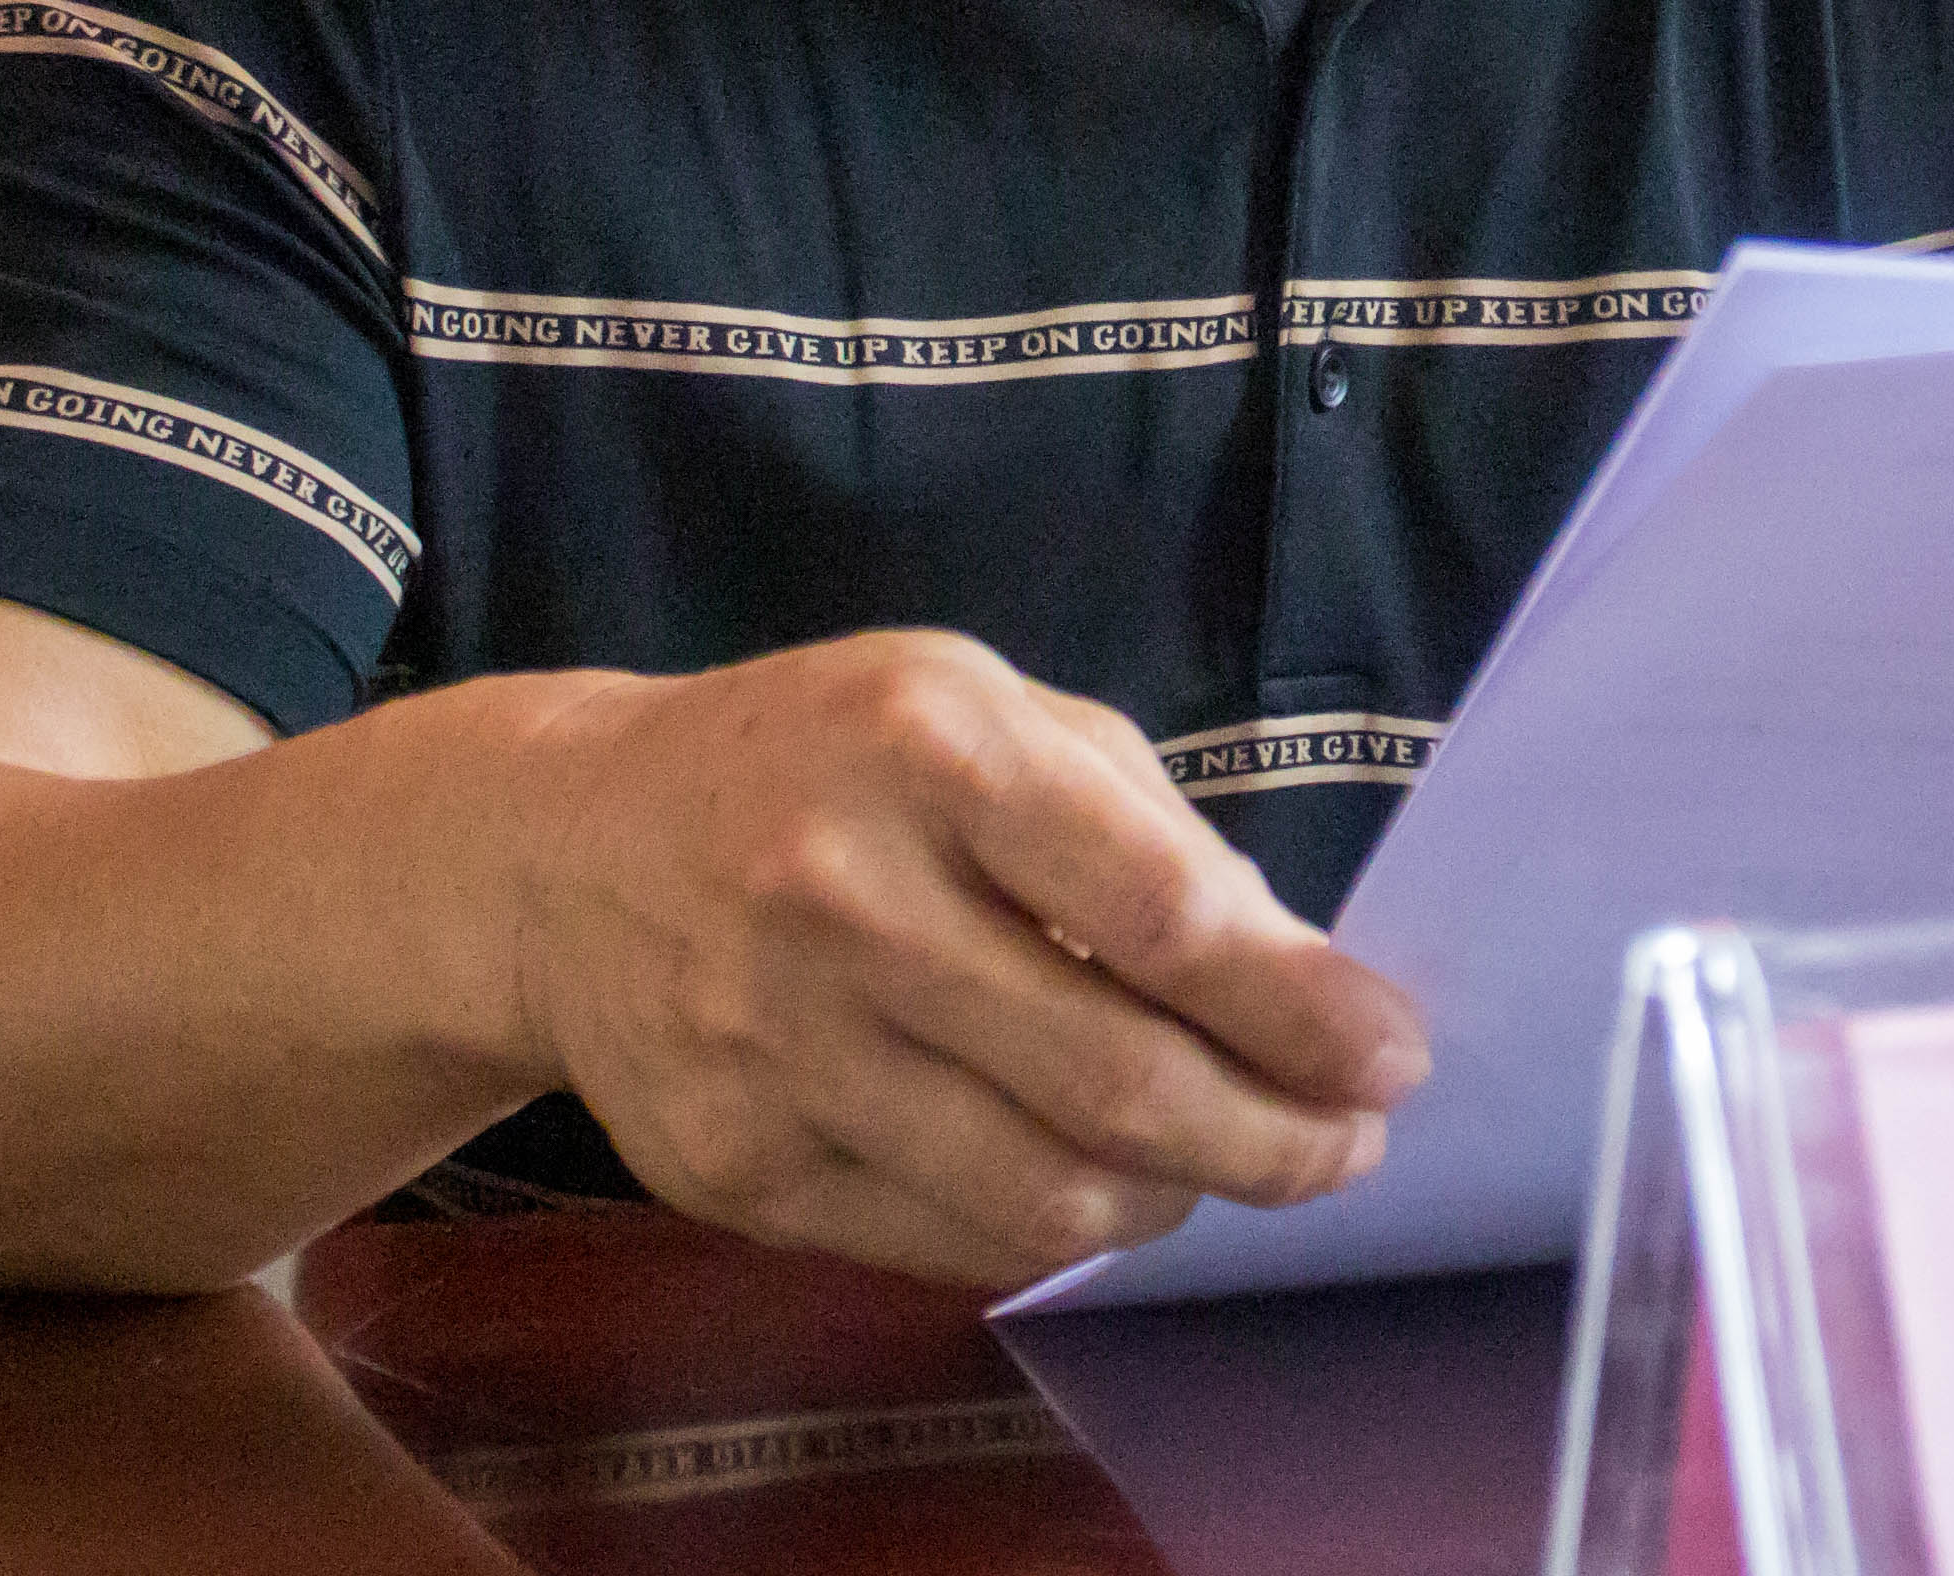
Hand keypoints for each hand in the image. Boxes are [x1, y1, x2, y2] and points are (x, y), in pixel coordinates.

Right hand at [506, 629, 1428, 1286]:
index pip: (1166, 914)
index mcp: (930, 745)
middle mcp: (841, 893)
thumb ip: (1144, 831)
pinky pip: (946, 1240)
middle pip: (1115, 1080)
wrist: (564, 851)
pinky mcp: (732, 1165)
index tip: (1390, 1056)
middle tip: (1346, 1150)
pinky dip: (1051, 1227)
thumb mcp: (987, 712)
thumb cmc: (825, 761)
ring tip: (1226, 1163)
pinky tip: (1093, 1181)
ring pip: (1040, 1191)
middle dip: (1273, 1138)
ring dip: (1175, 1199)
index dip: (1302, 1009)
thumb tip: (1297, 984)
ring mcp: (773, 1044)